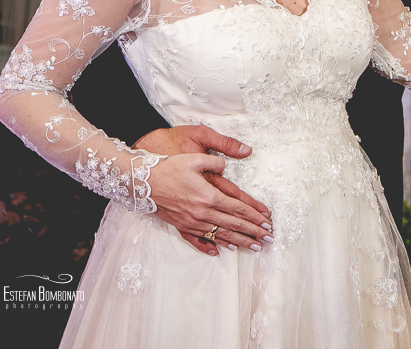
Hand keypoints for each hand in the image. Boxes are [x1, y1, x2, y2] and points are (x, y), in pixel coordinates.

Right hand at [136, 126, 271, 255]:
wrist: (141, 182)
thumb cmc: (169, 167)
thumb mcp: (195, 158)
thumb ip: (216, 162)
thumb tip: (226, 167)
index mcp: (208, 195)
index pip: (238, 208)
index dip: (254, 215)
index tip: (268, 221)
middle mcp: (201, 212)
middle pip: (233, 224)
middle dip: (253, 232)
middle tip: (269, 238)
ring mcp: (190, 221)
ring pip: (219, 234)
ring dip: (238, 241)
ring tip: (254, 247)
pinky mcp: (180, 225)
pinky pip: (196, 239)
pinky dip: (208, 246)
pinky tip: (219, 252)